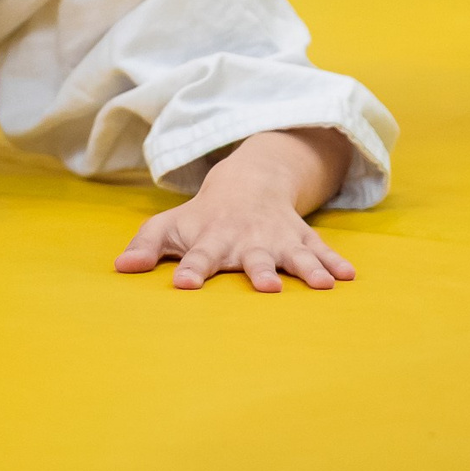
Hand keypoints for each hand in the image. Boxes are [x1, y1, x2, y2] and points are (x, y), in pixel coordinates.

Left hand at [115, 128, 356, 291]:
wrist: (248, 182)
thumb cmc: (202, 217)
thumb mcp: (169, 227)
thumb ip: (146, 247)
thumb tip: (121, 269)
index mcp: (213, 240)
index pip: (199, 257)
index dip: (191, 270)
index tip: (184, 284)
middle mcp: (248, 240)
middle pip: (254, 258)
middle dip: (261, 271)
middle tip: (266, 288)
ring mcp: (278, 238)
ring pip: (295, 255)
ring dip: (308, 269)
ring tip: (322, 285)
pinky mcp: (302, 238)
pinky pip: (322, 250)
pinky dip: (335, 262)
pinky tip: (349, 276)